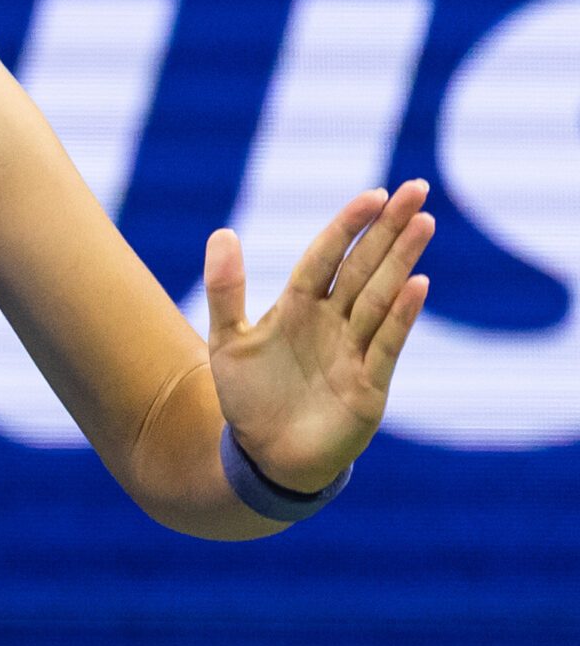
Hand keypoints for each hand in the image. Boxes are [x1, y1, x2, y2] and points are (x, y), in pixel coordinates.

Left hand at [204, 179, 435, 491]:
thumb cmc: (249, 397)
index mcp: (299, 307)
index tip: (374, 194)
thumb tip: (222, 232)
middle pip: (365, 266)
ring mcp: (354, 351)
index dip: (348, 226)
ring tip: (423, 223)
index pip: (327, 256)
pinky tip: (418, 285)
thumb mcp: (227, 341)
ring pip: (382, 296)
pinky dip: (401, 315)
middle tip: (419, 189)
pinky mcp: (369, 384)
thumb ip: (225, 289)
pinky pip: (386, 344)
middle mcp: (332, 322)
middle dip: (389, 229)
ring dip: (402, 261)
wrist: (264, 456)